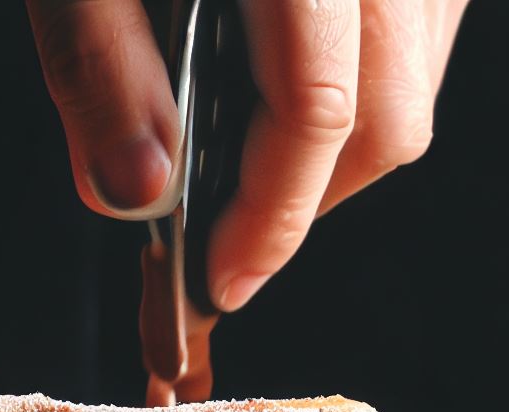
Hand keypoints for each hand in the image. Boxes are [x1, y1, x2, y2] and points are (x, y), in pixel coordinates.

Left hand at [25, 0, 469, 311]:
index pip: (323, 117)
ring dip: (332, 154)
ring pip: (411, 80)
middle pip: (390, 119)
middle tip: (229, 242)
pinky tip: (284, 88)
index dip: (271, 223)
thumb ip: (97, 62)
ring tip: (248, 170)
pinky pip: (411, 30)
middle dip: (304, 205)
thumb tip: (133, 194)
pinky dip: (354, 85)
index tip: (222, 284)